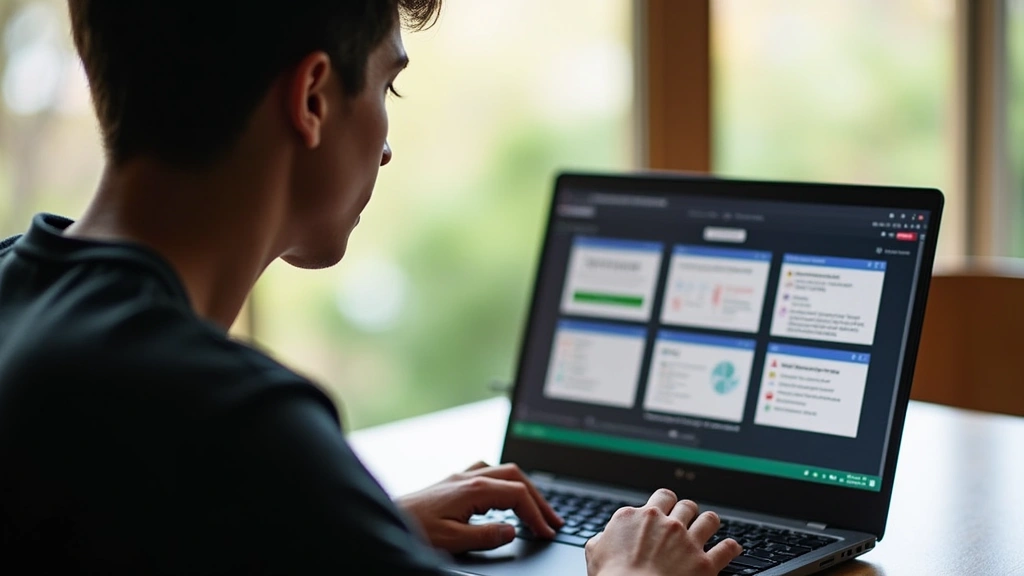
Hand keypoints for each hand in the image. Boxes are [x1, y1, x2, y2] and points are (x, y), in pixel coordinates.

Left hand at [395, 461, 563, 553]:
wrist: (384, 522)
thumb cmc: (413, 531)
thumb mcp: (453, 541)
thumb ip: (486, 535)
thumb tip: (512, 530)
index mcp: (472, 489)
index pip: (517, 494)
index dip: (536, 513)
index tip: (546, 532)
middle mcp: (467, 477)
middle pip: (515, 477)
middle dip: (538, 497)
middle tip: (552, 520)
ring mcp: (459, 478)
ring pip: (502, 471)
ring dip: (523, 488)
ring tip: (535, 508)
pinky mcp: (451, 484)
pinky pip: (486, 473)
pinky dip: (503, 483)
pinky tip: (502, 496)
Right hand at [585, 488, 741, 575]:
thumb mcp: (595, 552)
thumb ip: (604, 537)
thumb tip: (606, 537)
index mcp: (638, 517)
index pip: (661, 497)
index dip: (665, 504)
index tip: (666, 511)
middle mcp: (665, 524)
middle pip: (686, 505)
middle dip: (688, 511)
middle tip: (687, 519)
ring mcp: (687, 542)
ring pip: (709, 519)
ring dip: (710, 522)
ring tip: (709, 527)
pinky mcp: (704, 564)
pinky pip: (727, 549)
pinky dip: (731, 547)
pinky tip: (732, 547)